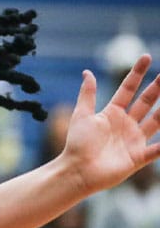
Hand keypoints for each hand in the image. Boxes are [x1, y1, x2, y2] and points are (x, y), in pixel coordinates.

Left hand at [61, 54, 159, 193]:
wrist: (77, 171)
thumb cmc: (77, 144)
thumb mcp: (82, 115)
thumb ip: (87, 94)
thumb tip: (86, 72)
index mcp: (112, 113)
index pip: (128, 89)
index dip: (137, 73)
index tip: (146, 56)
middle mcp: (126, 124)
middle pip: (146, 102)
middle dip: (157, 87)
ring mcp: (134, 140)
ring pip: (157, 120)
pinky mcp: (138, 157)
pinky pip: (158, 149)